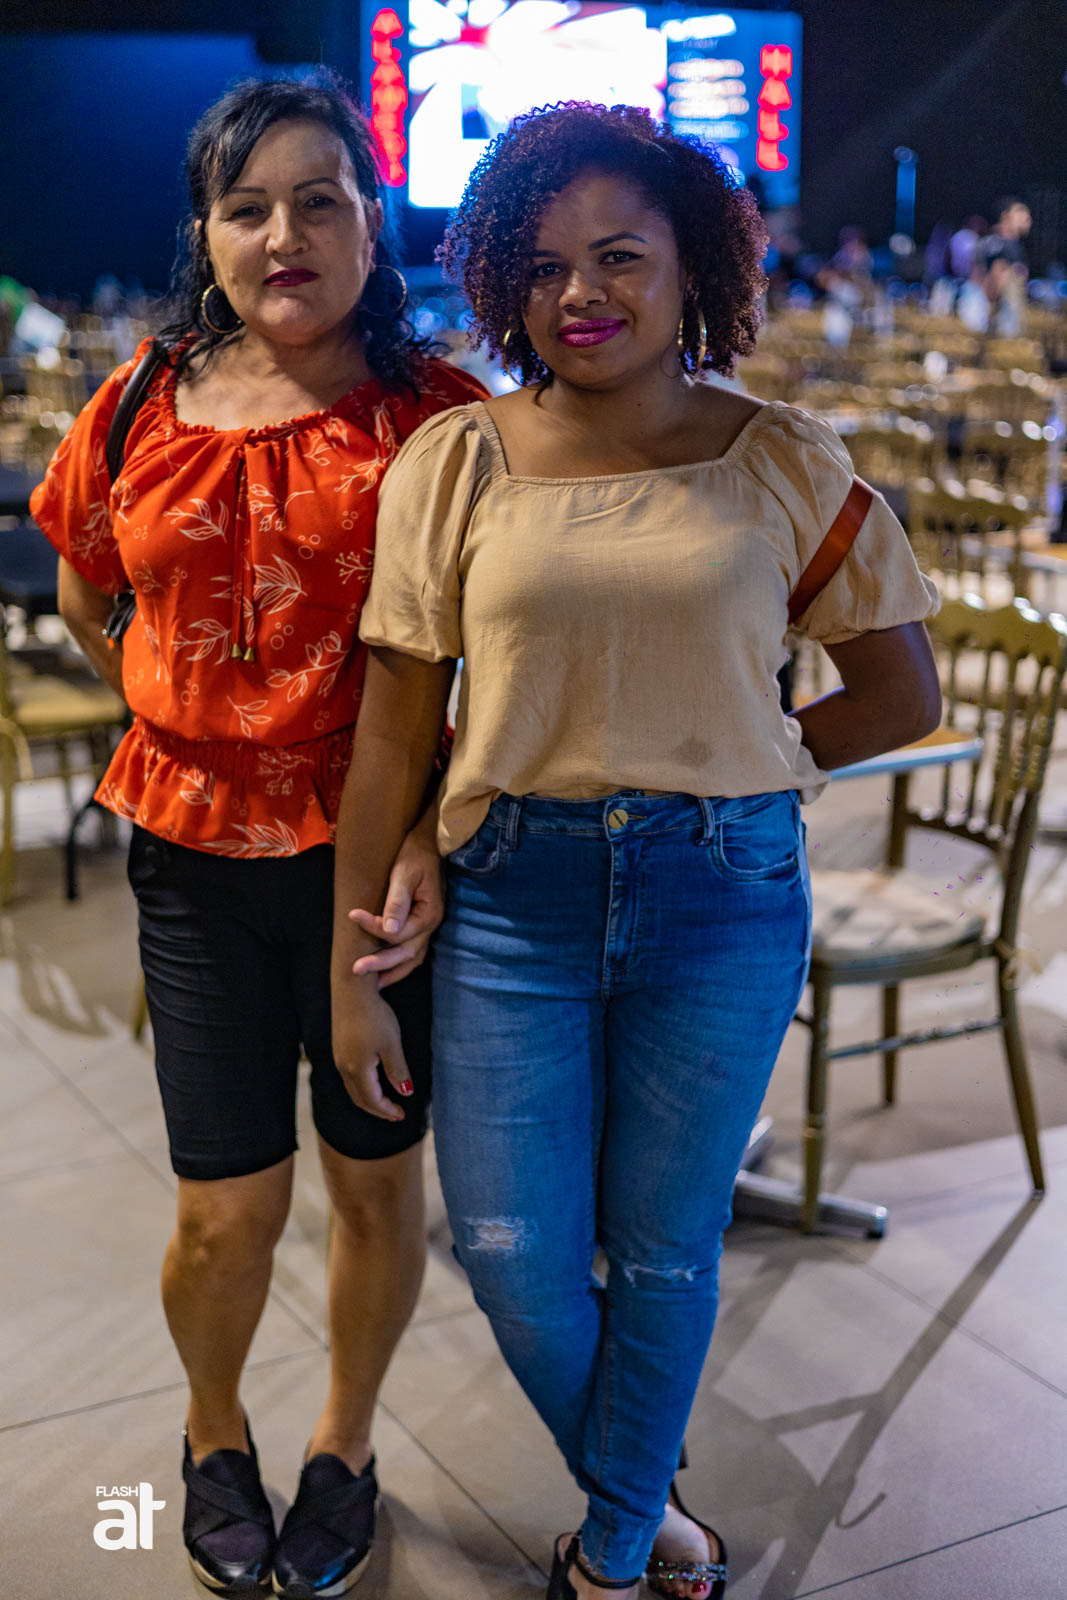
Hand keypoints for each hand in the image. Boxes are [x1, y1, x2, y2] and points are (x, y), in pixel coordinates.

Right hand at [331, 982, 411, 1121]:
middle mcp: (344, 1067)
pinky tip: (372, 1081)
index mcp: (357, 1070)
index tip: (402, 1115)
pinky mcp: (339, 1047)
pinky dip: (362, 1086)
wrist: (351, 990)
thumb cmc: (374, 1016)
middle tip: (395, 1114)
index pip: (373, 1100)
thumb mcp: (392, 1045)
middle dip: (378, 1109)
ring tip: (385, 1101)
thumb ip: (397, 1071)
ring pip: (353, 1088)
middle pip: (360, 1099)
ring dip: (369, 1099)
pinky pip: (349, 1076)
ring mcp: (339, 1057)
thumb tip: (405, 1092)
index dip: (387, 1110)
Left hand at [348, 820, 443, 987]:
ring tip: (372, 984)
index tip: (352, 915)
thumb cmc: (415, 855)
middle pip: (406, 952)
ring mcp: (429, 927)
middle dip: (380, 963)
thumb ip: (397, 902)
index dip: (373, 927)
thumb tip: (388, 931)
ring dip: (392, 971)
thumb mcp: (404, 873)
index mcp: (429, 913)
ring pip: (413, 958)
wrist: (429, 844)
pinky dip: (400, 964)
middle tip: (355, 969)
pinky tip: (386, 971)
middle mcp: (431, 925)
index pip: (399, 931)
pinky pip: (413, 951)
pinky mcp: (422, 925)